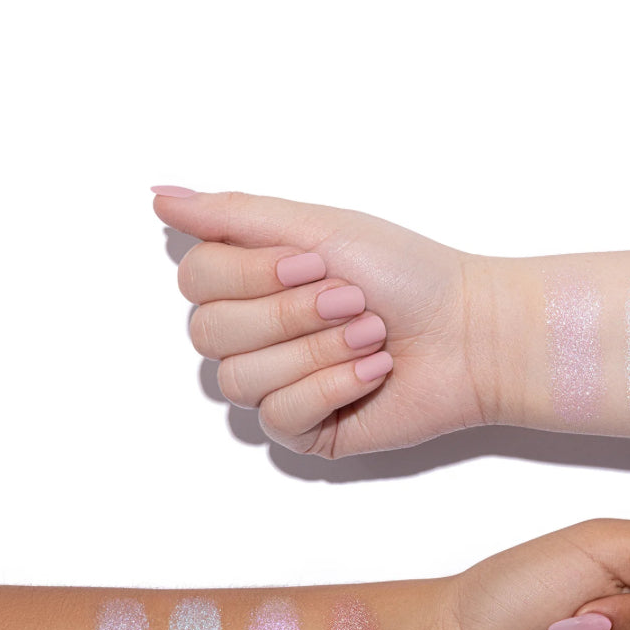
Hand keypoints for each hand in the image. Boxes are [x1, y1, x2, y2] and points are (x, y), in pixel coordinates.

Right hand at [155, 187, 496, 456]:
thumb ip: (233, 215)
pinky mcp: (306, 432)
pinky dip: (332, 388)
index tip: (314, 262)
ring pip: (240, 379)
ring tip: (371, 335)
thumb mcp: (317, 226)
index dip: (251, 274)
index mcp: (252, 282)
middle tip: (351, 299)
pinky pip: (280, 417)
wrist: (469, 332)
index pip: (196, 280)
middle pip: (210, 333)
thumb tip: (160, 196)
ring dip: (317, 351)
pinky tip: (372, 373)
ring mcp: (278, 386)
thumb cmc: (408, 276)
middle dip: (288, 313)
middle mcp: (255, 337)